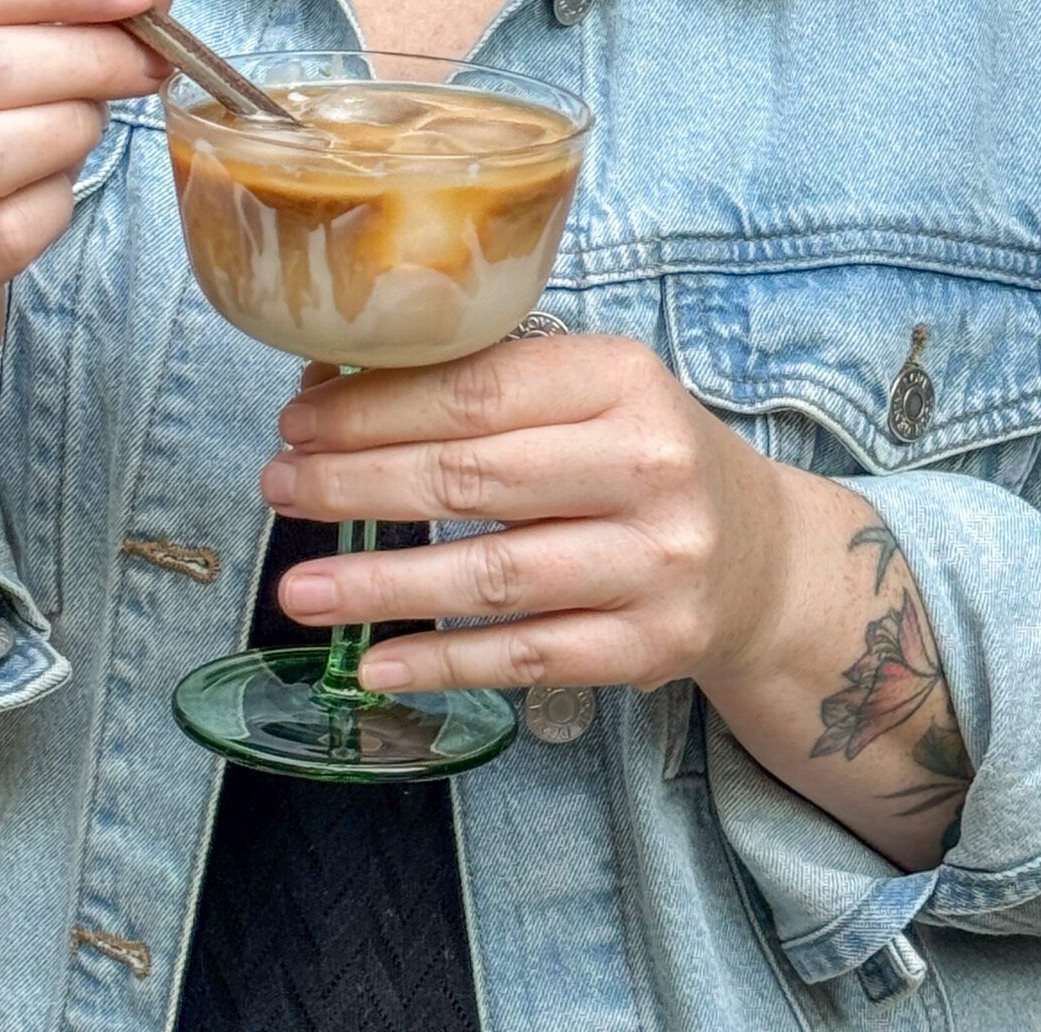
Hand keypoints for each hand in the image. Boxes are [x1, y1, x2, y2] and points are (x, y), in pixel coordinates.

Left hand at [259, 333, 796, 696]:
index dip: (375, 408)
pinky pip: (526, 656)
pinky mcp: (651, 647)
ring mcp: (655, 563)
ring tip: (296, 590)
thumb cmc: (642, 457)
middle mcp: (647, 467)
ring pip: (491, 576)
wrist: (763, 557)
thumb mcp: (589, 392)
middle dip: (357, 485)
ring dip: (379, 586)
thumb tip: (332, 388)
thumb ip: (484, 386)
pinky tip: (371, 662)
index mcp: (623, 378)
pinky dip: (441, 662)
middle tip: (277, 489)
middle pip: (474, 477)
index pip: (477, 391)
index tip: (296, 419)